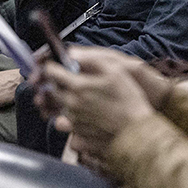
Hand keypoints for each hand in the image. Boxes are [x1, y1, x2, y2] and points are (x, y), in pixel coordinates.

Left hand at [42, 49, 157, 156]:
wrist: (134, 130)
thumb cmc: (128, 100)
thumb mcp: (115, 71)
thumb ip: (92, 59)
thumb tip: (73, 54)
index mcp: (78, 87)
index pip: (53, 73)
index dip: (53, 66)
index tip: (55, 64)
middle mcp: (71, 104)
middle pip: (52, 90)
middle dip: (57, 82)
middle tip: (70, 79)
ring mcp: (73, 120)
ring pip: (59, 106)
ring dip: (65, 99)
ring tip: (84, 97)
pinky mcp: (77, 133)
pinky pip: (66, 123)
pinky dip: (71, 116)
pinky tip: (86, 113)